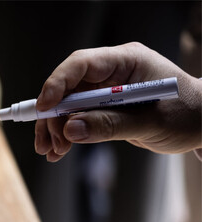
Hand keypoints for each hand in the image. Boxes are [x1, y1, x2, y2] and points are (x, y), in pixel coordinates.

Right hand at [34, 42, 201, 161]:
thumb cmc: (186, 115)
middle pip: (67, 88)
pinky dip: (64, 135)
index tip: (44, 108)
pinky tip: (58, 152)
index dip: (57, 84)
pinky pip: (75, 118)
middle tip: (50, 143)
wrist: (199, 125)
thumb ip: (110, 125)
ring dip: (54, 129)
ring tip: (51, 152)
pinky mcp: (102, 108)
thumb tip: (70, 129)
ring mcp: (105, 90)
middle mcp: (111, 72)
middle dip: (53, 116)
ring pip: (66, 106)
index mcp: (127, 61)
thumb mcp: (151, 122)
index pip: (82, 65)